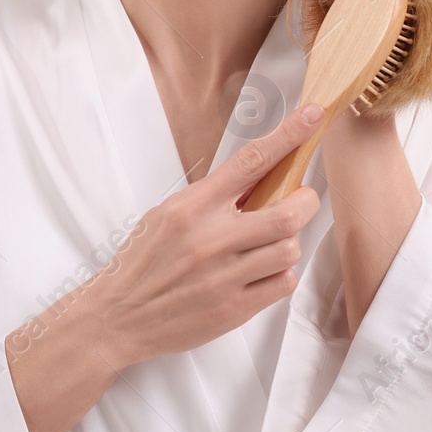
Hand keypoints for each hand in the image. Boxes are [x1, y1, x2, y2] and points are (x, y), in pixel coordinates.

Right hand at [83, 105, 325, 369]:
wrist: (118, 316)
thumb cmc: (144, 261)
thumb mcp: (168, 214)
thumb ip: (211, 198)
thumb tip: (260, 179)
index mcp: (192, 206)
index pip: (250, 161)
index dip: (287, 136)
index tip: (313, 116)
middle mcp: (210, 238)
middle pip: (287, 213)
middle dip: (305, 203)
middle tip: (301, 201)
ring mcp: (224, 276)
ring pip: (289, 249)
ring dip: (288, 242)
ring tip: (269, 244)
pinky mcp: (233, 309)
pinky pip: (282, 283)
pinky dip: (280, 274)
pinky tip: (260, 272)